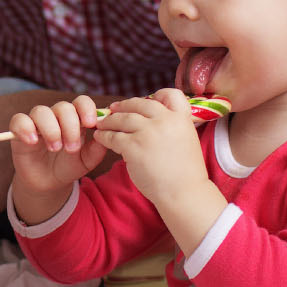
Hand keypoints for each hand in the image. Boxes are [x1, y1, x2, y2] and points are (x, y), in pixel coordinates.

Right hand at [9, 95, 108, 199]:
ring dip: (51, 130)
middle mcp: (55, 116)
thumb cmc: (69, 166)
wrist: (49, 183)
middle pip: (62, 107)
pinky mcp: (19, 131)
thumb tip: (105, 134)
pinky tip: (34, 142)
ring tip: (55, 148)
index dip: (86, 108)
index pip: (81, 102)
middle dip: (70, 127)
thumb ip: (98, 148)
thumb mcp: (87, 160)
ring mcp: (37, 122)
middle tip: (72, 148)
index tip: (90, 124)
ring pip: (41, 111)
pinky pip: (19, 120)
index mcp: (75, 118)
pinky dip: (26, 129)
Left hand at [94, 89, 214, 215]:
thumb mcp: (187, 140)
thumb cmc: (185, 173)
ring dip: (109, 120)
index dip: (155, 95)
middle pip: (139, 104)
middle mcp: (165, 121)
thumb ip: (172, 127)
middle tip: (113, 109)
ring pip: (122, 119)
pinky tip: (100, 137)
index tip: (143, 100)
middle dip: (124, 106)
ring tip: (102, 124)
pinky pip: (113, 136)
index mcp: (181, 118)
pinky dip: (104, 136)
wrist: (184, 193)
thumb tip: (151, 120)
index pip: (170, 94)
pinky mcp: (134, 147)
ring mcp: (148, 132)